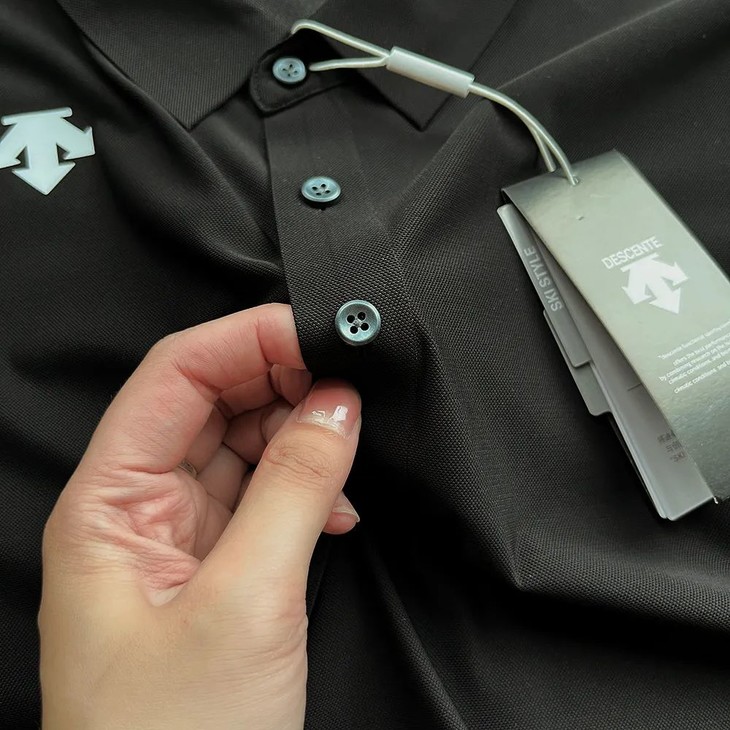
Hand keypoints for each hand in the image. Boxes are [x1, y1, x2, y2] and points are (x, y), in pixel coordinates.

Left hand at [39, 304, 361, 729]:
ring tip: (347, 444)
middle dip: (280, 383)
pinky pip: (263, 496)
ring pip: (242, 447)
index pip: (175, 377)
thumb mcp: (247, 601)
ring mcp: (180, 540)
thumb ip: (296, 489)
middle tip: (346, 383)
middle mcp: (137, 511)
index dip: (246, 341)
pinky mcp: (217, 569)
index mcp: (108, 504)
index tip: (315, 333)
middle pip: (210, 403)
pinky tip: (336, 505)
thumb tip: (337, 405)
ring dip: (300, 436)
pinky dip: (305, 487)